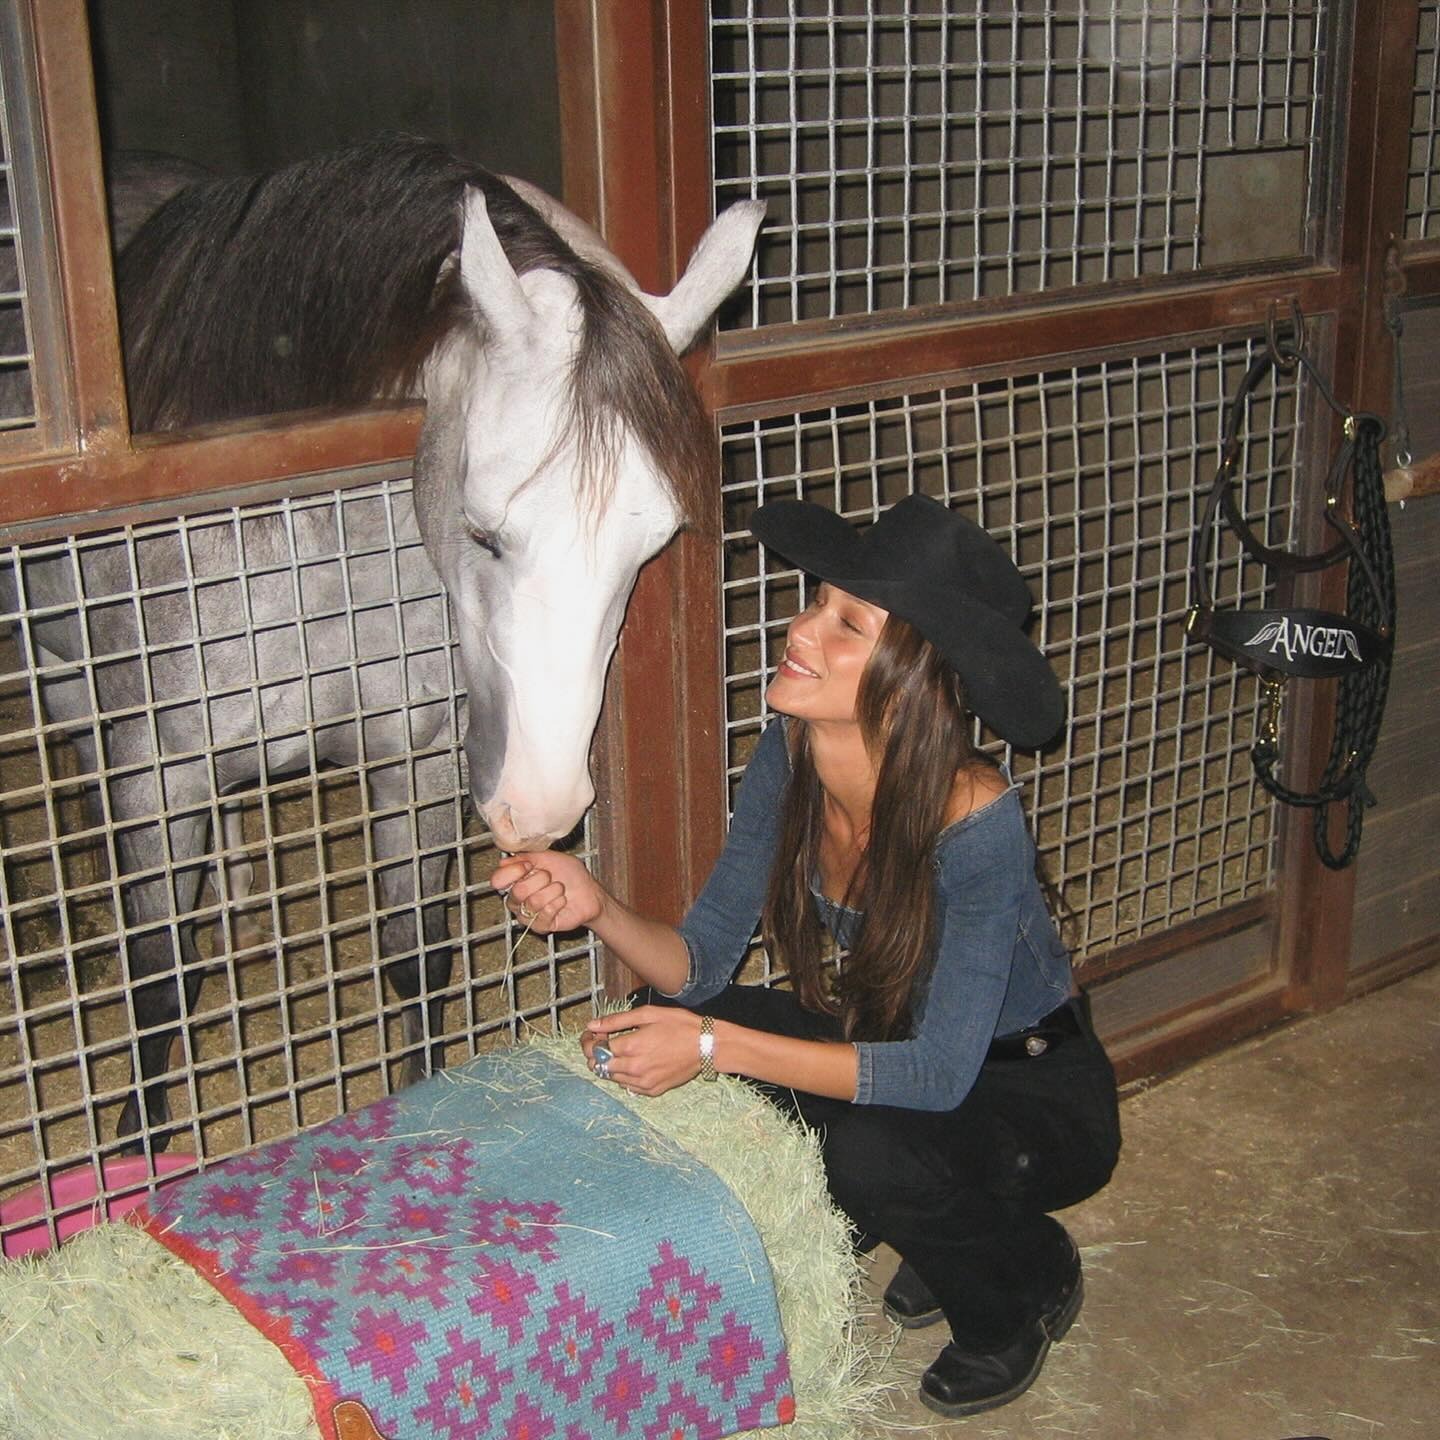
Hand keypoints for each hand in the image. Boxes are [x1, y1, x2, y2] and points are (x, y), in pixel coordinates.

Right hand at [490, 850, 604, 933]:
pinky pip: (544, 914)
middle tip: (551, 878)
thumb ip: (526, 858)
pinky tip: (562, 901)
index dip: (513, 872)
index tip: (529, 865)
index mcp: (516, 880)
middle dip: (540, 880)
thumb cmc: (570, 875)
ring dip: (553, 891)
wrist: (590, 893)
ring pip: (533, 902)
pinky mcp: (540, 927)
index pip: (498, 880)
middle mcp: (517, 899)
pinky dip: (558, 903)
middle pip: (518, 891)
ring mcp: (527, 915)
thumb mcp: (549, 858)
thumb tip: (503, 863)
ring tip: (560, 889)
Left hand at [580, 1006, 707, 1096]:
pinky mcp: (652, 1091)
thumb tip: (592, 1025)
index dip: (589, 1041)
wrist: (707, 1046)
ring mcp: (643, 1083)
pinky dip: (624, 1075)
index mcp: (630, 1047)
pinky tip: (634, 1062)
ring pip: (611, 1078)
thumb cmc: (680, 1025)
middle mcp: (633, 1069)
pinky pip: (627, 1087)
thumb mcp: (648, 1014)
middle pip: (598, 1066)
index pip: (594, 1050)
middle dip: (595, 1053)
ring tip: (621, 1050)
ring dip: (609, 1064)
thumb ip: (617, 1020)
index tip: (594, 1033)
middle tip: (605, 1041)